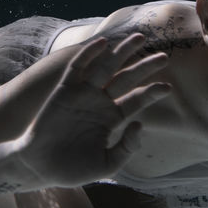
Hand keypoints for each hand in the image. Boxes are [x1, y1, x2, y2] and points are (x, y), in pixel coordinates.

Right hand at [17, 34, 171, 187]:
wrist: (40, 167)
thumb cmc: (73, 169)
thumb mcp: (107, 164)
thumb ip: (126, 147)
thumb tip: (140, 124)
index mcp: (112, 119)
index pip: (136, 101)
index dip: (151, 93)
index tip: (167, 88)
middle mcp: (100, 102)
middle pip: (126, 79)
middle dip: (144, 67)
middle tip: (164, 57)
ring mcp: (83, 94)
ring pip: (106, 68)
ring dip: (122, 52)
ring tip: (140, 38)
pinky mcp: (64, 91)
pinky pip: (78, 68)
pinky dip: (89, 54)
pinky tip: (103, 43)